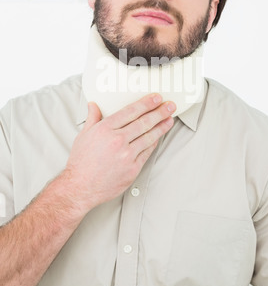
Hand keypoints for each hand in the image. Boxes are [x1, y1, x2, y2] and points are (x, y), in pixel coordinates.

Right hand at [65, 94, 175, 211]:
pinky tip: (158, 137)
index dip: (146, 103)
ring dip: (161, 127)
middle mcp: (117, 141)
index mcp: (105, 129)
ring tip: (169, 119)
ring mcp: (126, 155)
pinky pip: (147, 152)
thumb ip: (92, 118)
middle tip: (170, 106)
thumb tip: (93, 105)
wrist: (80, 187)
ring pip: (149, 137)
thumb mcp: (83, 135)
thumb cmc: (81, 162)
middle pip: (144, 122)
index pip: (131, 111)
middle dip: (159, 112)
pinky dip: (153, 143)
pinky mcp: (132, 169)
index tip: (156, 98)